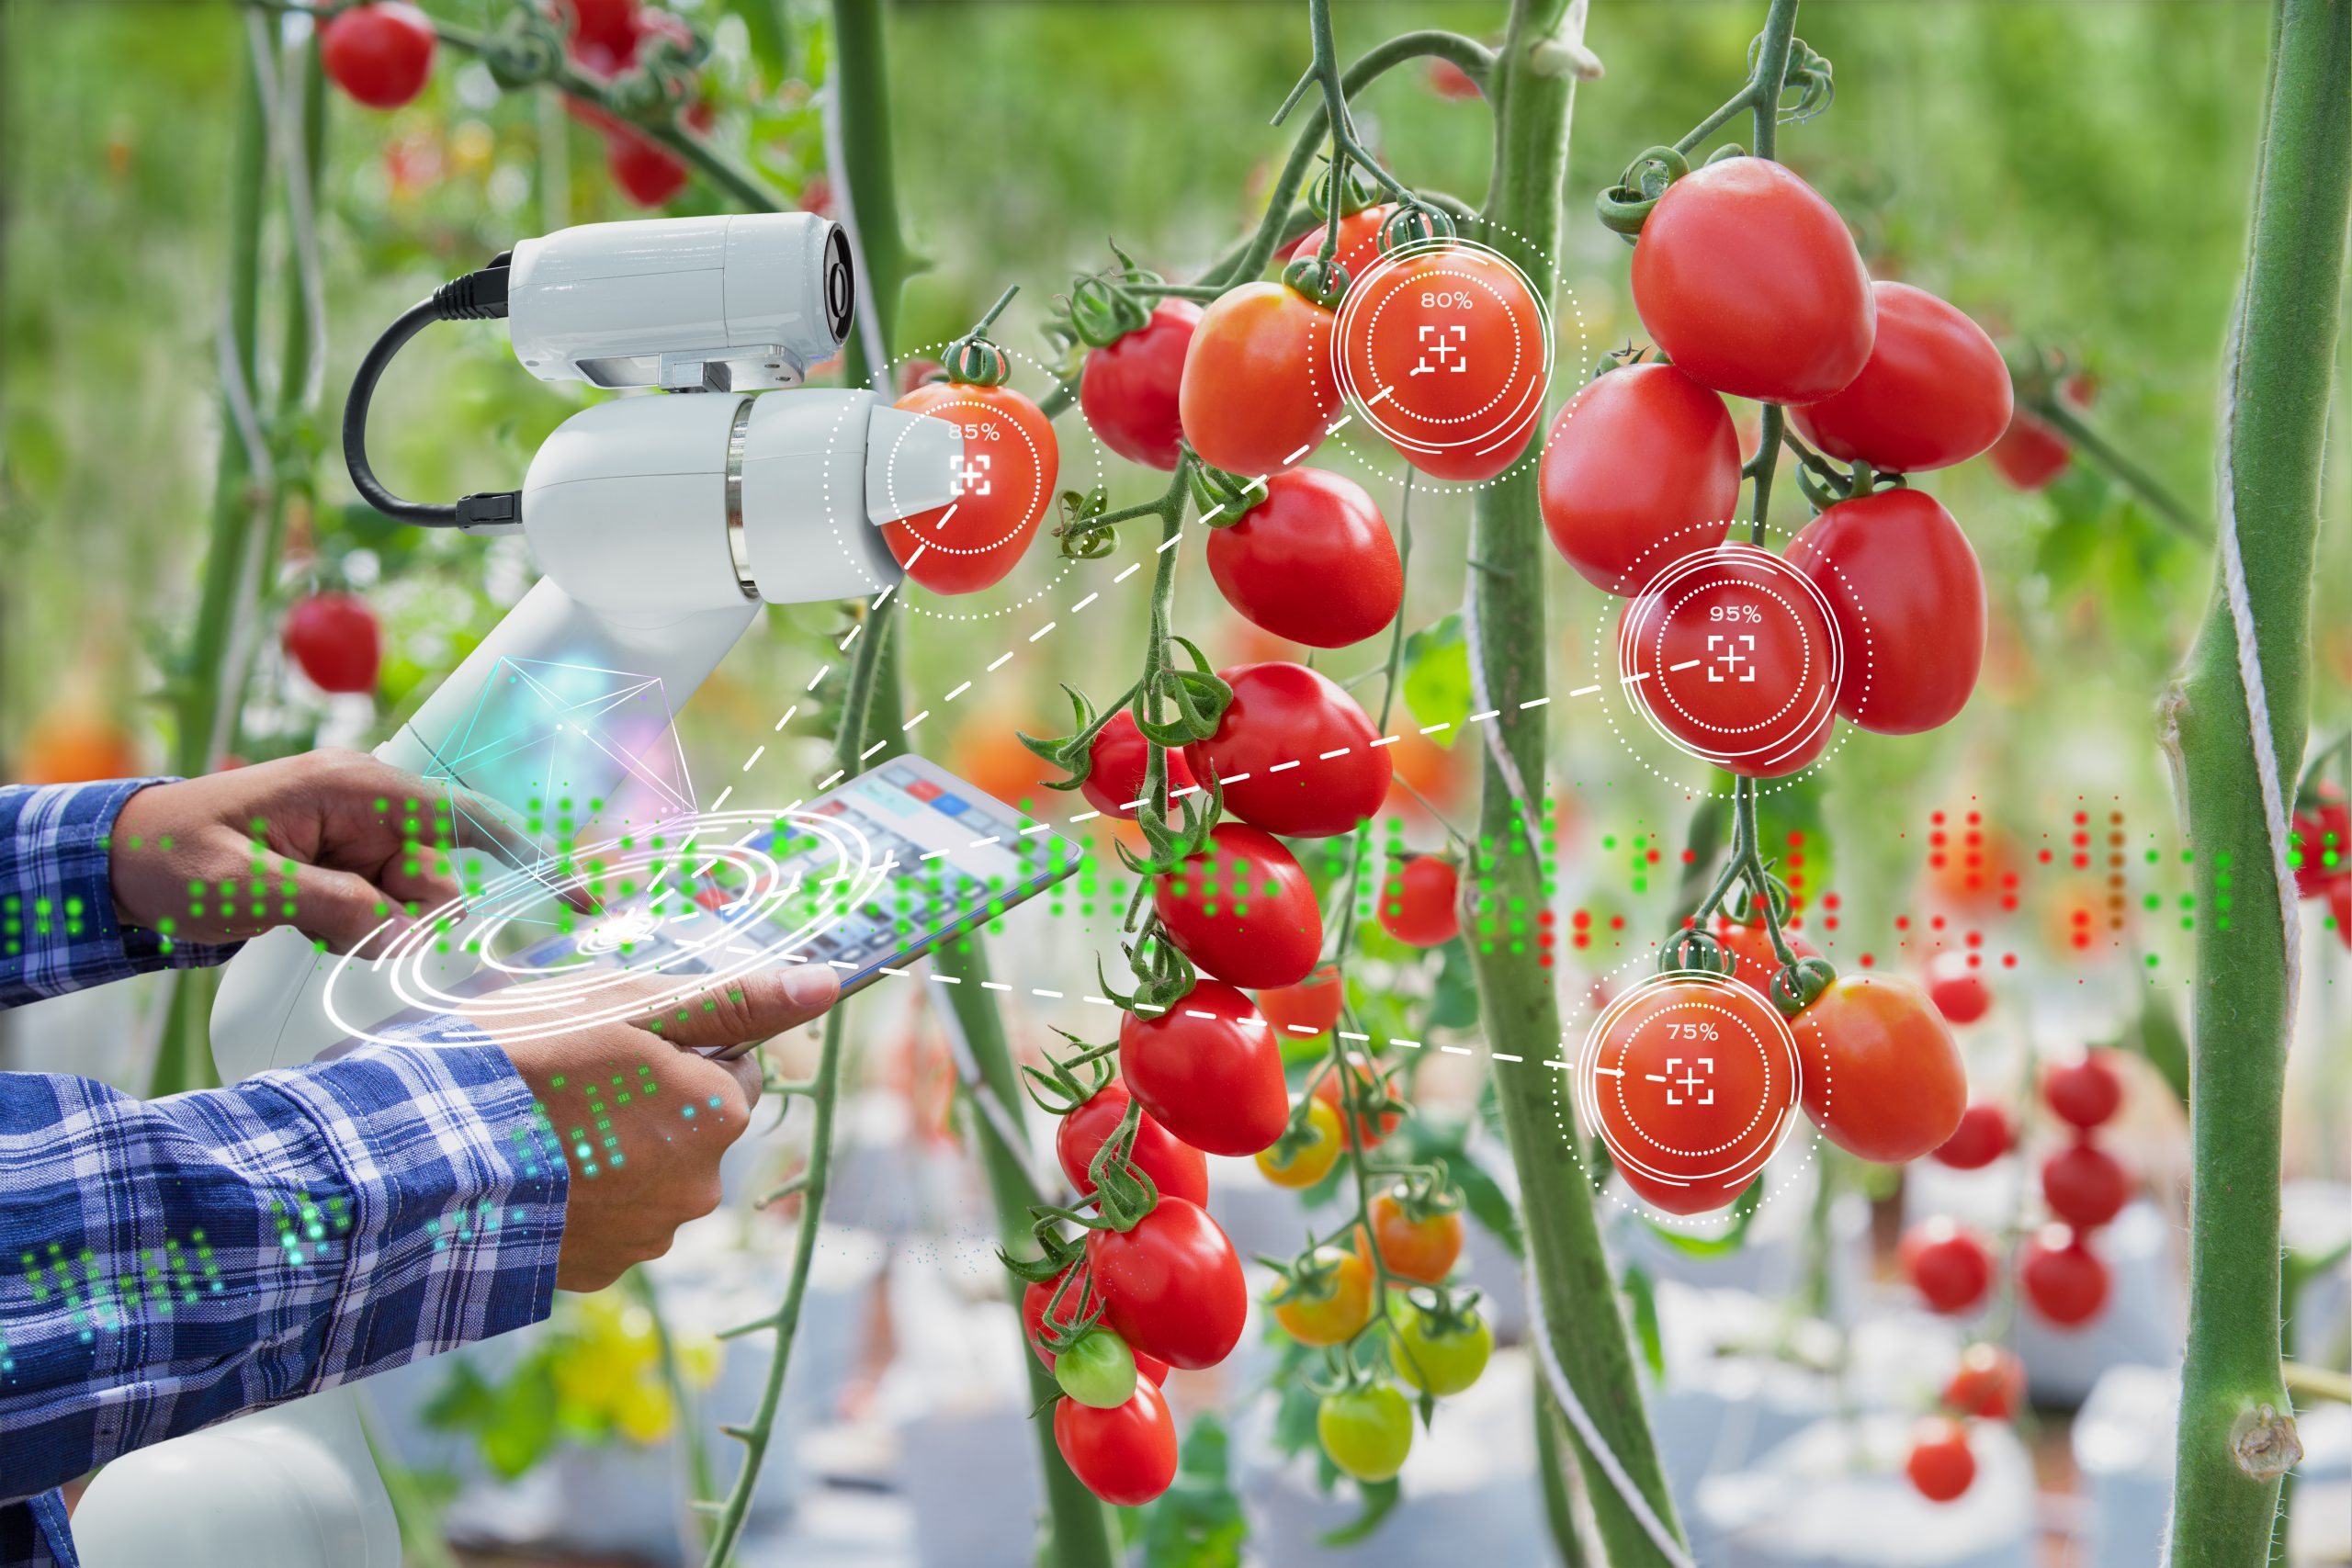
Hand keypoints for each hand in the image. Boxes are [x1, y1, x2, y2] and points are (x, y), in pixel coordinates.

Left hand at [109, 749, 553, 954]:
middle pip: (437, 881)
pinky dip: (356, 935)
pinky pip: (382, 917)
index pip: (465, 819)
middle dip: (405, 921)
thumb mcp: (242, 883)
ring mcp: (358, 843)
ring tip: (299, 924)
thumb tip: (402, 937)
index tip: (576, 896)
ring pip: (411, 908)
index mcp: (356, 789)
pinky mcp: (346, 873)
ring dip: (371, 933)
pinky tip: (302, 925)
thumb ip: (329, 907)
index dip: (527, 853)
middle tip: (332, 931)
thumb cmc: (172, 854)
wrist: (117, 862)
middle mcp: (370, 810)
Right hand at [488, 963, 839, 1291]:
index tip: (616, 1045)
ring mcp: (645, 1239)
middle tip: (567, 1083)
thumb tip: (827, 983)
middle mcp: (699, 1189)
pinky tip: (528, 1175)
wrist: (422, 1159)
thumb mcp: (629, 1005)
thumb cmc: (525, 1061)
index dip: (676, 1048)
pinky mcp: (593, 1274)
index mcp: (718, 1115)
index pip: (731, 1069)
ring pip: (647, 1176)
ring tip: (537, 1130)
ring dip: (609, 1153)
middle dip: (646, 1105)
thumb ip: (734, 1000)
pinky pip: (604, 1223)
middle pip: (691, 1127)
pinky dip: (577, 1199)